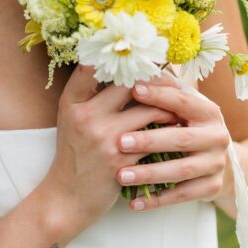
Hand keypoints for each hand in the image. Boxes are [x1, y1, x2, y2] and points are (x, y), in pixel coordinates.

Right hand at [40, 64, 181, 238]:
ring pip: (149, 110)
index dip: (119, 56)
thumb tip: (121, 66)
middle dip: (154, 81)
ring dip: (167, 108)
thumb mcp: (72, 118)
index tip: (140, 49)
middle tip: (171, 77)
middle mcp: (86, 116)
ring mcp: (105, 139)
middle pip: (130, 84)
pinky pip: (154, 140)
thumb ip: (90, 93)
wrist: (68, 197)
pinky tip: (176, 131)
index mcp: (72, 102)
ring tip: (179, 106)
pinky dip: (167, 133)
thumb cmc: (74, 153)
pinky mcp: (122, 161)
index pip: (94, 67)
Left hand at [116, 70, 230, 210]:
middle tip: (119, 142)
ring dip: (149, 173)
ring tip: (120, 176)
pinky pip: (184, 195)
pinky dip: (158, 199)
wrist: (221, 163)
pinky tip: (134, 202)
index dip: (160, 95)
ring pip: (181, 170)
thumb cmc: (188, 127)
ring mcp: (217, 163)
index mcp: (208, 111)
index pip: (183, 100)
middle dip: (149, 140)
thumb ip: (164, 88)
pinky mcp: (212, 187)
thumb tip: (136, 65)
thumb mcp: (183, 107)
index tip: (133, 90)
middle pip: (181, 138)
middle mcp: (217, 136)